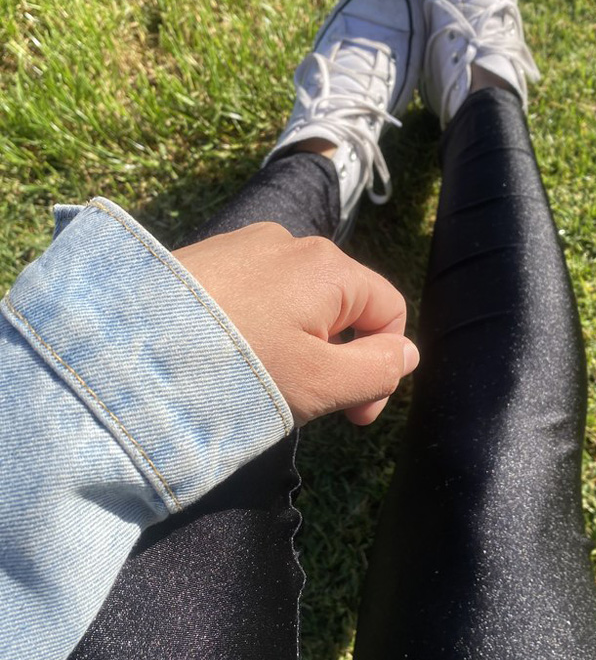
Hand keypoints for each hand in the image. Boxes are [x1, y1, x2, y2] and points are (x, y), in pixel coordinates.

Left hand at [174, 222, 418, 425]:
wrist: (124, 348)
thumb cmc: (235, 368)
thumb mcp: (321, 383)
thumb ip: (377, 370)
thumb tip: (408, 353)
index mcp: (329, 266)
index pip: (389, 311)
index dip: (384, 367)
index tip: (354, 416)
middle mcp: (291, 242)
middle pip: (344, 305)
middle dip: (337, 357)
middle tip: (306, 403)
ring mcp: (245, 245)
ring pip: (299, 301)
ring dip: (298, 344)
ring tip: (261, 380)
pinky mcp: (207, 257)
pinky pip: (257, 293)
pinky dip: (260, 327)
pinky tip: (229, 355)